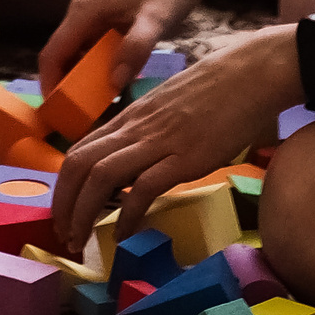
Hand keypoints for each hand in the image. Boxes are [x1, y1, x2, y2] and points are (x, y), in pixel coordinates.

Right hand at [36, 0, 209, 99]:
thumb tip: (114, 83)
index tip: (56, 115)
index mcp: (83, 11)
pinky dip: (100, 72)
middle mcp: (83, 14)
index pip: (52, 54)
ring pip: (79, 57)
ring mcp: (96, 19)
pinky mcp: (111, 23)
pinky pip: (96, 53)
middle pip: (63, 58)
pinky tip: (117, 89)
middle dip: (67, 89)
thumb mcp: (156, 18)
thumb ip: (135, 48)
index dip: (49, 85)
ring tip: (98, 110)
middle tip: (80, 120)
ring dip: (84, 82)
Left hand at [48, 25, 294, 255]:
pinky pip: (145, 188)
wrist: (252, 73)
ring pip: (101, 176)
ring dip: (84, 213)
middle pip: (80, 165)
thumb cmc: (218, 88)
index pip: (79, 151)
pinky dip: (128, 215)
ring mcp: (160, 141)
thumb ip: (148, 130)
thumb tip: (135, 162)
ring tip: (83, 241)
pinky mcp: (186, 156)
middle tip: (64, 235)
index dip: (63, 186)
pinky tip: (125, 234)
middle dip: (64, 204)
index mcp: (131, 116)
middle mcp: (136, 127)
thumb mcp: (169, 106)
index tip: (63, 213)